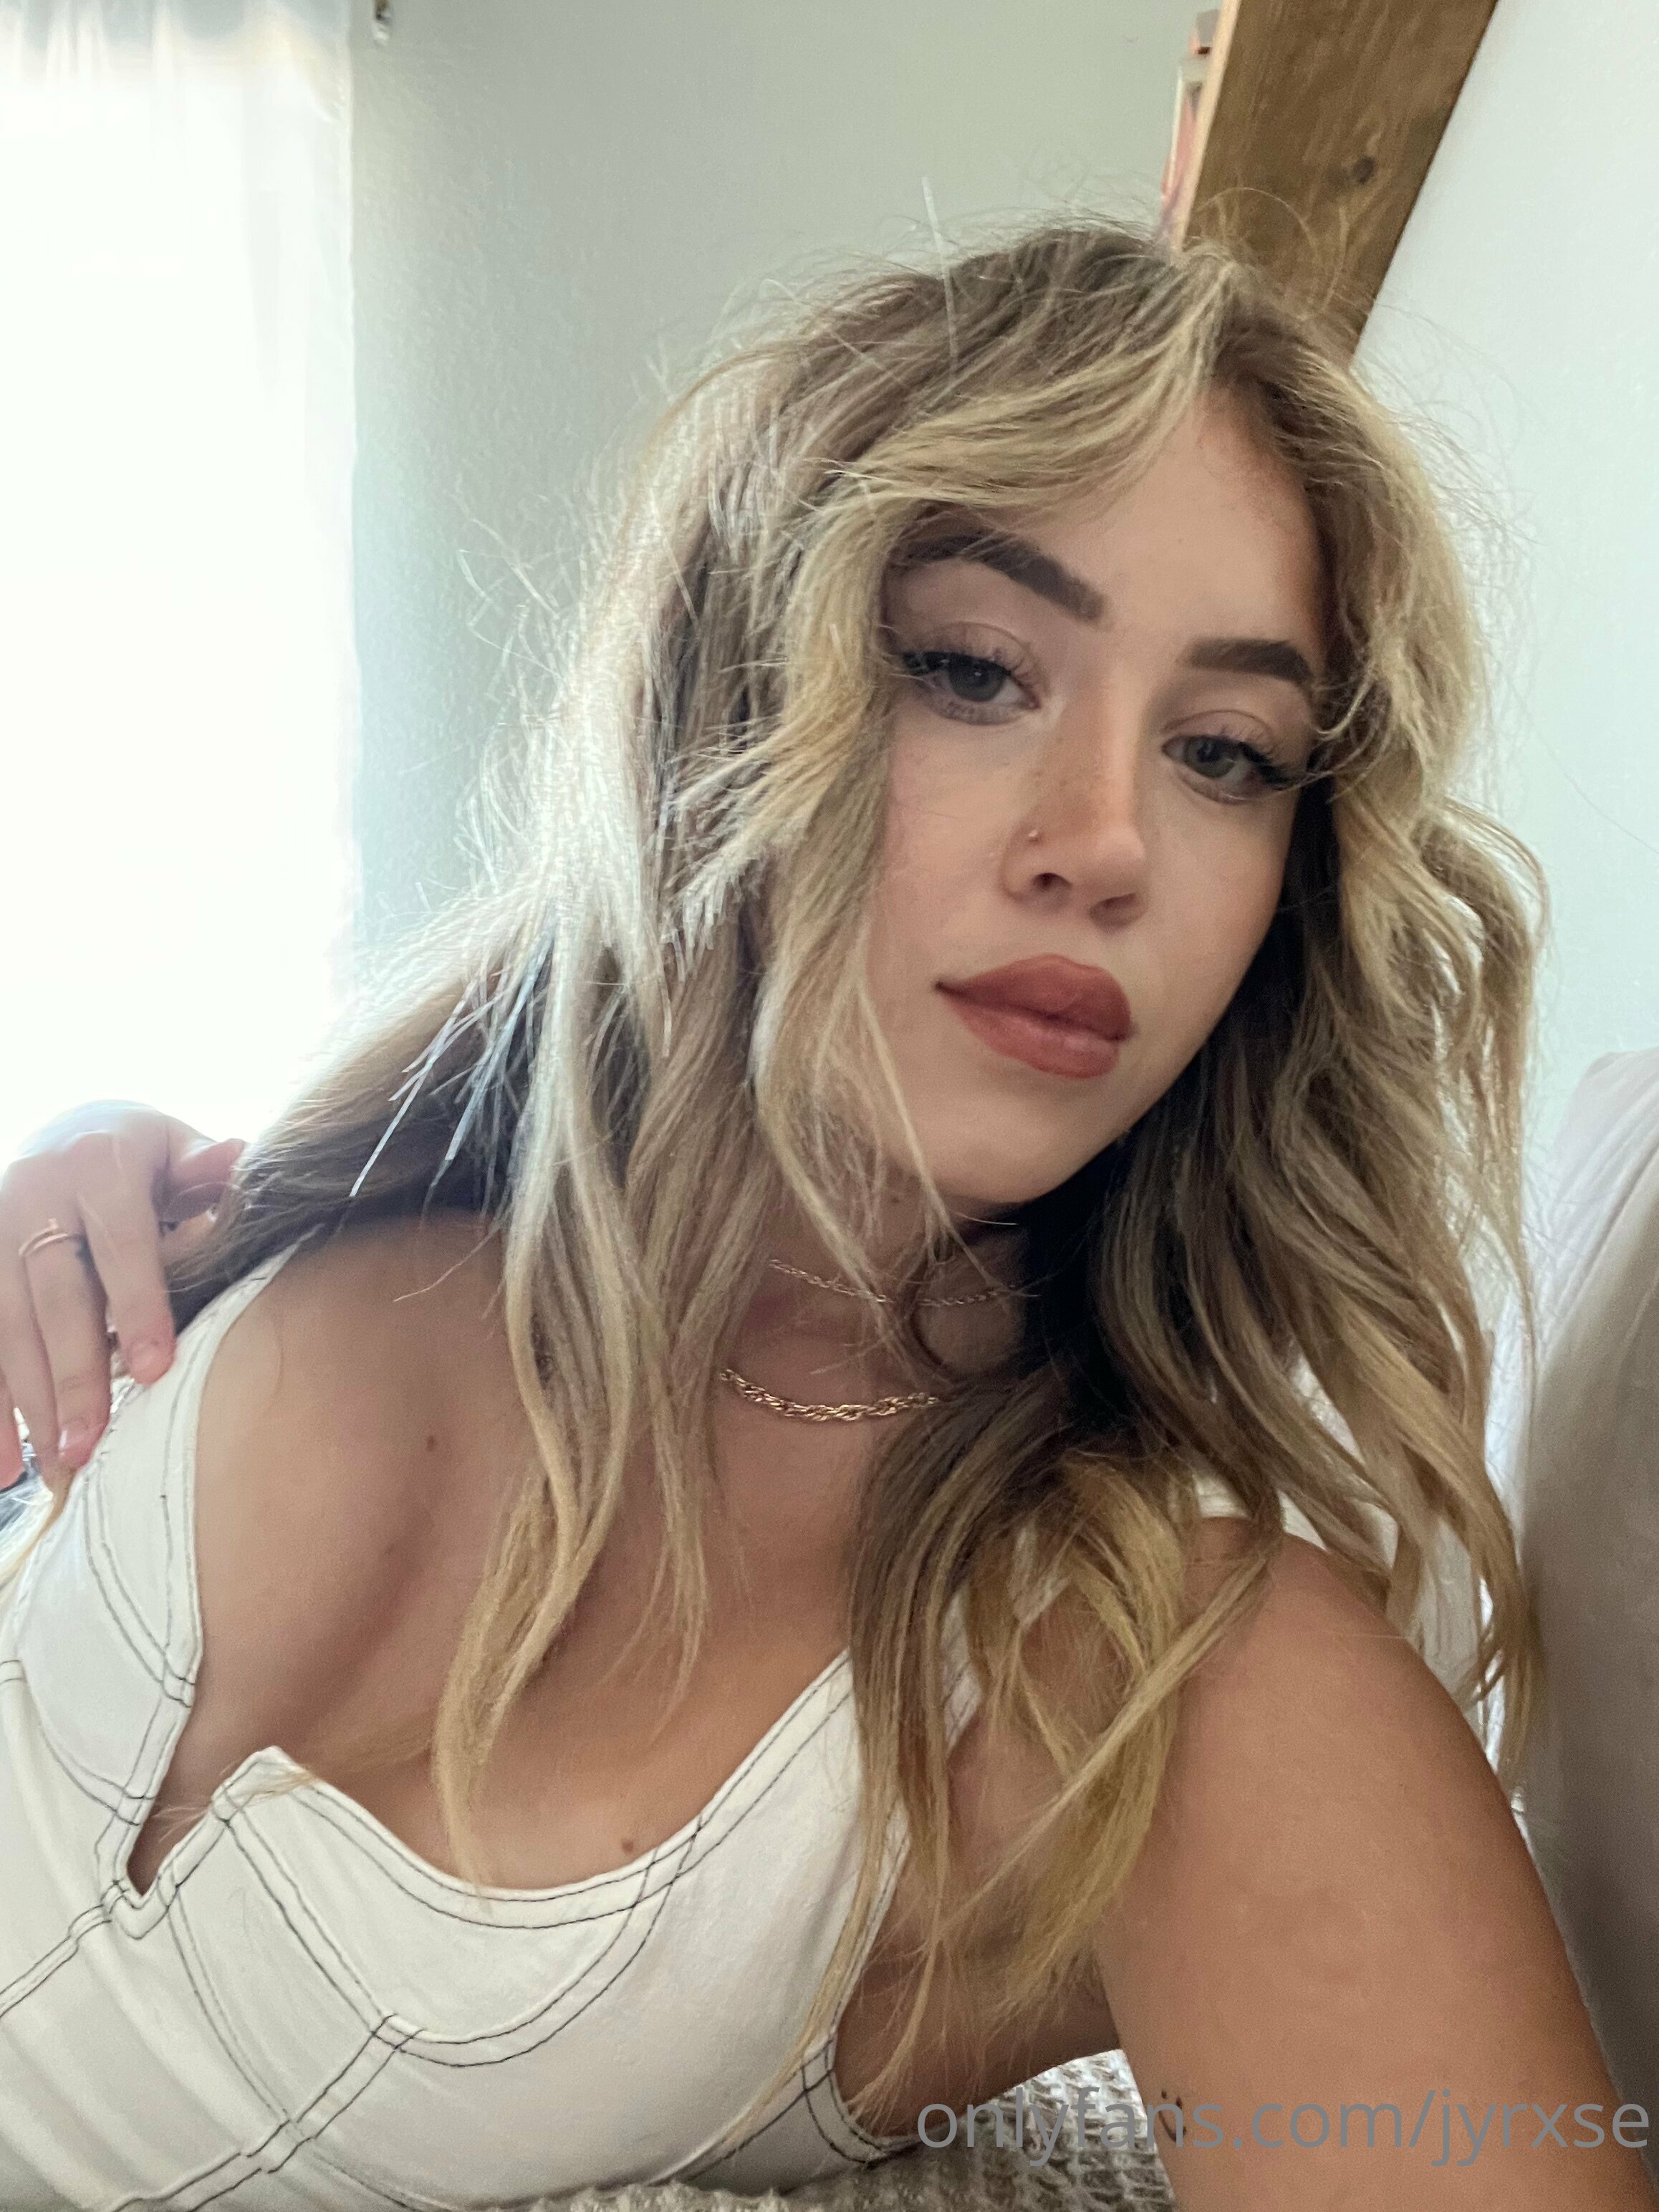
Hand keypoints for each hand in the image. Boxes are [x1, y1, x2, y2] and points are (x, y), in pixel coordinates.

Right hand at [0, 1104, 246, 1495]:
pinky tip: (5, 1464)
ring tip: (55, 1469)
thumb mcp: (176, 1145)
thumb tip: (239, 1158)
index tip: (153, 1370)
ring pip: (7, 1326)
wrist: (68, 1130)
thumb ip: (205, 1169)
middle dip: (72, 1373)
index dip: (137, 1305)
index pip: (121, 1243)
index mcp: (98, 1164)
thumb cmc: (144, 1154)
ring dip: (27, 1402)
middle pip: (54, 1296)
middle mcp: (35, 1195)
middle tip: (88, 1444)